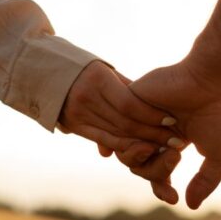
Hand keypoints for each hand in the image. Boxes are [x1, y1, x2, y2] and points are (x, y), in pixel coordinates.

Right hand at [58, 60, 180, 168]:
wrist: (44, 71)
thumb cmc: (84, 68)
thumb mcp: (105, 71)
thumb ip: (127, 88)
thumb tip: (154, 107)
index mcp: (97, 79)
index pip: (129, 104)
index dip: (151, 115)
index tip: (172, 120)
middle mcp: (86, 98)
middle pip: (125, 122)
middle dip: (153, 133)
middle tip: (176, 141)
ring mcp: (78, 114)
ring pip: (116, 134)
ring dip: (143, 143)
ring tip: (164, 148)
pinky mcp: (74, 126)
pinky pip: (103, 139)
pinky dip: (124, 147)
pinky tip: (142, 151)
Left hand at [130, 56, 220, 208]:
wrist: (215, 79)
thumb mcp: (220, 155)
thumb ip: (205, 181)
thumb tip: (189, 206)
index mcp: (176, 138)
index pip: (158, 170)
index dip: (161, 187)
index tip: (173, 198)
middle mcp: (156, 127)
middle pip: (140, 166)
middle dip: (157, 171)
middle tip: (177, 155)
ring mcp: (142, 115)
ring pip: (127, 154)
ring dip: (147, 159)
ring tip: (171, 148)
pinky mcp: (129, 101)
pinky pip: (117, 133)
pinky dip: (131, 143)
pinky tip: (149, 143)